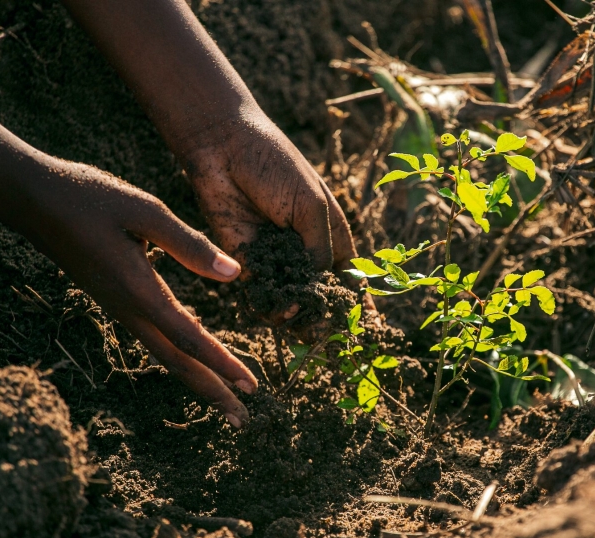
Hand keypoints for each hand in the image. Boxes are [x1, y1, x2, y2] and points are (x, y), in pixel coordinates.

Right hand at [18, 158, 257, 427]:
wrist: (33, 198)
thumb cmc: (88, 198)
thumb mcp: (145, 211)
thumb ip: (189, 244)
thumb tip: (235, 273)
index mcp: (140, 291)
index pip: (189, 339)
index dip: (222, 364)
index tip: (250, 387)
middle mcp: (129, 308)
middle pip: (176, 362)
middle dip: (212, 391)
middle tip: (242, 419)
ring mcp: (119, 307)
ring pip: (164, 353)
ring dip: (197, 377)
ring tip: (225, 398)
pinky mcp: (115, 299)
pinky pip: (153, 338)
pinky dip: (180, 355)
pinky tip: (194, 354)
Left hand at [179, 107, 361, 322]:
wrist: (224, 149)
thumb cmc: (277, 168)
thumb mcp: (311, 208)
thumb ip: (318, 251)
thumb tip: (316, 293)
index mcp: (331, 234)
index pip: (351, 275)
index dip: (360, 300)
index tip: (370, 325)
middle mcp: (306, 251)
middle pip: (322, 294)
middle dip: (329, 315)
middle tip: (333, 333)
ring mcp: (277, 259)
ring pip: (293, 300)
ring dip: (301, 317)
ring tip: (308, 329)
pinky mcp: (247, 262)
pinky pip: (261, 294)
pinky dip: (271, 307)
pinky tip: (281, 311)